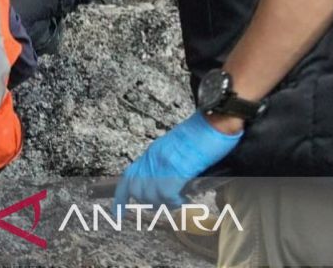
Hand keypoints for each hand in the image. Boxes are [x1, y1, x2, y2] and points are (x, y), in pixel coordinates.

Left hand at [113, 111, 241, 208]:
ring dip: (165, 204)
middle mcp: (153, 157)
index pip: (128, 176)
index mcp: (153, 152)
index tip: (117, 212)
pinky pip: (166, 194)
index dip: (121, 197)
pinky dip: (175, 202)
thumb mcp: (179, 150)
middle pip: (137, 189)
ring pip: (150, 194)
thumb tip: (172, 183)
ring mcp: (162, 163)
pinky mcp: (176, 168)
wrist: (215, 121)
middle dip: (150, 202)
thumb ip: (170, 164)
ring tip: (180, 201)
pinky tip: (185, 199)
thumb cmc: (203, 134)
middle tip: (169, 204)